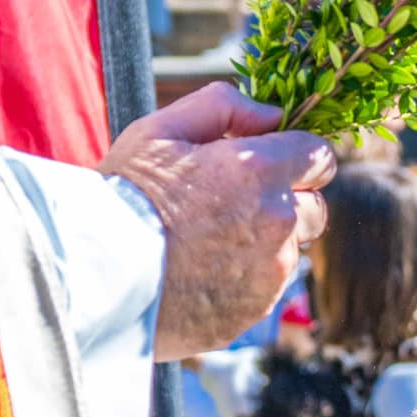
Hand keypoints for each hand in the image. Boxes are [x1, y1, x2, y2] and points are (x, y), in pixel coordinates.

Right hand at [99, 83, 334, 357]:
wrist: (97, 278)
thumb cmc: (124, 198)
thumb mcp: (159, 131)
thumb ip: (223, 107)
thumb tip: (271, 113)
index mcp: (260, 171)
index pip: (320, 157)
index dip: (296, 156)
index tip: (269, 162)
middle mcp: (278, 222)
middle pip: (315, 208)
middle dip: (287, 201)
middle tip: (235, 204)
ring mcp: (271, 272)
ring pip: (292, 251)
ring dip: (267, 243)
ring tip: (210, 243)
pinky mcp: (256, 310)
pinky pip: (269, 288)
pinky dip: (247, 280)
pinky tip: (204, 274)